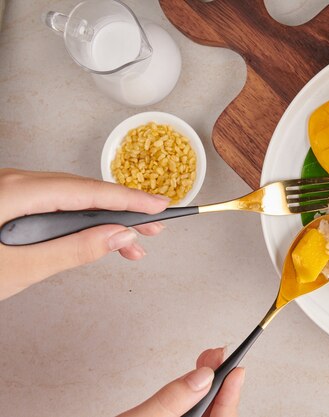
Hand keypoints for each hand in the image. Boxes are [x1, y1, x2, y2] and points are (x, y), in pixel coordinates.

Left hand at [0, 169, 169, 299]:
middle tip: (153, 228)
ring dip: (104, 220)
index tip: (159, 206)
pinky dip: (80, 221)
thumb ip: (74, 250)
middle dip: (123, 211)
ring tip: (131, 243)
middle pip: (84, 192)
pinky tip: (96, 235)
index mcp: (18, 191)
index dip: (130, 199)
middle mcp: (16, 182)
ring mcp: (12, 190)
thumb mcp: (22, 268)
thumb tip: (118, 237)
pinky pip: (56, 204)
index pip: (90, 192)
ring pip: (72, 199)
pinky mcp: (11, 201)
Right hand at [119, 347, 244, 416]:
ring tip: (207, 363)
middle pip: (214, 416)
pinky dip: (192, 400)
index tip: (237, 369)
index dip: (231, 394)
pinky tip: (193, 385)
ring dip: (206, 389)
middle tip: (217, 356)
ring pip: (202, 415)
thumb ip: (170, 400)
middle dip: (219, 384)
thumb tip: (201, 376)